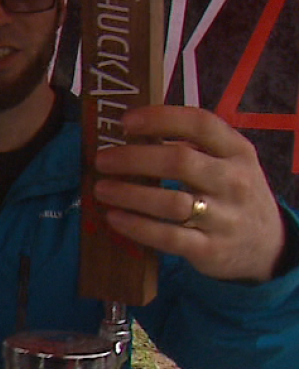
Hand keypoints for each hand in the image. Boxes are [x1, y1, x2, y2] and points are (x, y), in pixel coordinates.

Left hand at [94, 105, 283, 282]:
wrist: (266, 245)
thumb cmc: (231, 193)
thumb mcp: (228, 162)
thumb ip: (193, 144)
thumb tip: (132, 132)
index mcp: (237, 151)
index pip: (200, 124)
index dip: (160, 118)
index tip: (125, 121)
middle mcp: (234, 181)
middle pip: (179, 162)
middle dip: (133, 159)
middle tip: (102, 160)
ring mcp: (224, 218)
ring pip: (170, 202)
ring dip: (129, 194)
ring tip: (101, 189)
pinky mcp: (210, 250)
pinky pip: (167, 237)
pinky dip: (136, 227)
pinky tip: (114, 218)